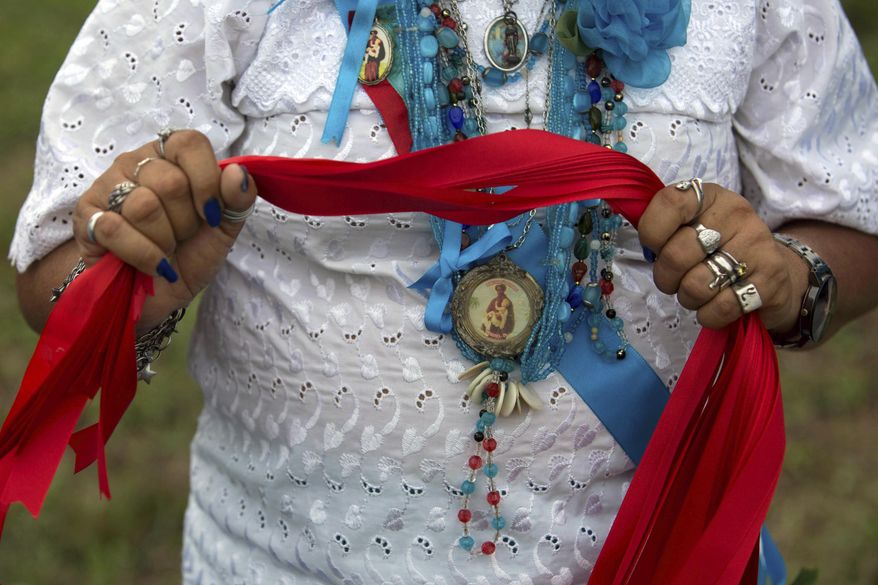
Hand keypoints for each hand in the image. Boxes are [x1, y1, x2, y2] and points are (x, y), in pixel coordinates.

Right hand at [72, 130, 256, 331]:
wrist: (156, 296)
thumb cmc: (188, 255)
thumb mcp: (223, 230)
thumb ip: (237, 200)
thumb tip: (238, 172)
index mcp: (171, 157)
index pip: (189, 143)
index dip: (206, 182)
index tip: (212, 215)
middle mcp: (136, 163)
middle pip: (170, 182)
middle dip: (186, 222)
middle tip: (181, 237)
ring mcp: (107, 186)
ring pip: (144, 206)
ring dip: (164, 240)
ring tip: (164, 249)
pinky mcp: (87, 216)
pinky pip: (116, 229)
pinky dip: (143, 255)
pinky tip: (150, 264)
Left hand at [638, 182, 809, 332]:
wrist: (772, 272)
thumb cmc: (719, 250)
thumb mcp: (693, 226)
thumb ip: (664, 228)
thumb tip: (647, 249)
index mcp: (710, 196)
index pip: (670, 203)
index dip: (651, 233)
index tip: (655, 248)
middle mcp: (736, 214)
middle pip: (676, 255)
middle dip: (666, 278)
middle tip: (674, 281)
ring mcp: (757, 245)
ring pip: (696, 285)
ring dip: (688, 298)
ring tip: (697, 292)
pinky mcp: (771, 279)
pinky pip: (721, 307)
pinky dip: (709, 315)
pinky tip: (714, 307)